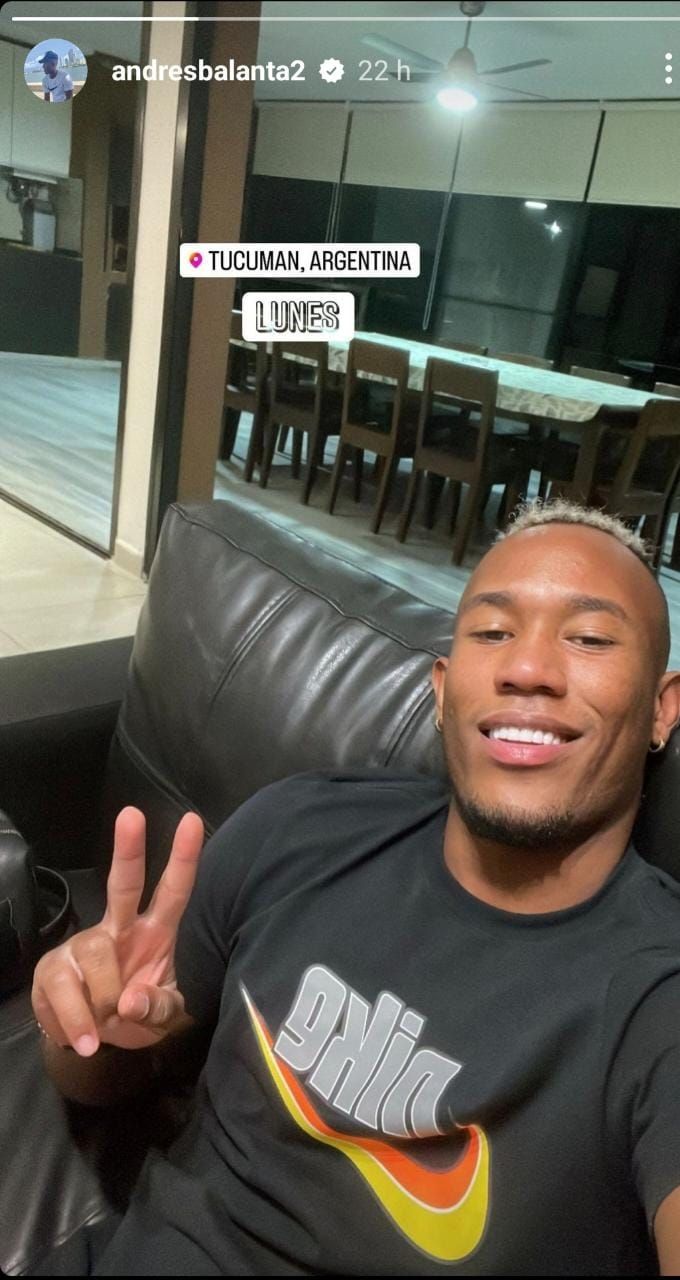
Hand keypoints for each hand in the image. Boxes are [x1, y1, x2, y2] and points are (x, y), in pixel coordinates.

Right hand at [31, 807, 203, 1055]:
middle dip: (130, 850)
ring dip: (102, 1000)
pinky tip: (82, 1036)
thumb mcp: (164, 1019)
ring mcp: (84, 946)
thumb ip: (156, 1008)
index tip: (193, 821)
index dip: (184, 858)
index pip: (174, 891)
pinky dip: (74, 1022)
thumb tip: (130, 1001)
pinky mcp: (53, 969)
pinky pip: (62, 989)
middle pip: (124, 884)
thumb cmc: (139, 1014)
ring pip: (95, 954)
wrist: (96, 1042)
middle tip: (132, 814)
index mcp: (157, 933)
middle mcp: (121, 929)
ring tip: (103, 1029)